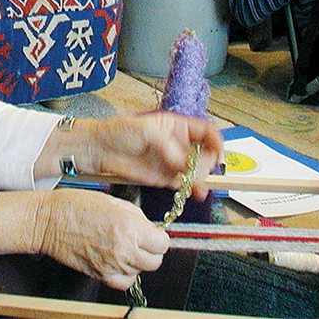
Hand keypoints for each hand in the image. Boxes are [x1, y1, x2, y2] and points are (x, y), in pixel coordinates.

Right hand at [38, 188, 169, 289]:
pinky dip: (126, 274)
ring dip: (138, 261)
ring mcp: (112, 264)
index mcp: (129, 227)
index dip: (159, 237)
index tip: (153, 233)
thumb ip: (137, 217)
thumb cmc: (76, 206)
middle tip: (142, 241)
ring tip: (126, 248)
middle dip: (152, 250)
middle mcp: (123, 248)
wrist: (49, 221)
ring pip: (141, 271)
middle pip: (155, 261)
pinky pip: (124, 282)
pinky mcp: (100, 275)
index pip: (163, 243)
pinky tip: (120, 261)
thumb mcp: (114, 202)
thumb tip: (151, 228)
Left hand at [93, 112, 223, 199]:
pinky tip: (197, 192)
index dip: (216, 141)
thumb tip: (183, 163)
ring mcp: (174, 162)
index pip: (206, 131)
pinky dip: (193, 189)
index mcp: (178, 126)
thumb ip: (168, 146)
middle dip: (207, 161)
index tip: (218, 151)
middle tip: (199, 168)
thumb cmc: (120, 131)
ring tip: (196, 183)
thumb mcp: (147, 131)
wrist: (100, 150)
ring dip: (201, 177)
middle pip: (206, 153)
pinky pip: (185, 184)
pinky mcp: (166, 178)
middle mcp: (179, 144)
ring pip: (198, 171)